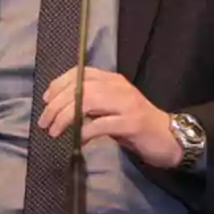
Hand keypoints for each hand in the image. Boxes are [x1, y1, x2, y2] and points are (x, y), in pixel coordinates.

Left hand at [37, 68, 182, 168]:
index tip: (46, 98)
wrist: (168, 138)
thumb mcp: (111, 109)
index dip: (60, 83)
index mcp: (113, 80)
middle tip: (44, 121)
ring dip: (66, 117)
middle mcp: (119, 87)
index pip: (81, 72)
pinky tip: (77, 140)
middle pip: (80, 87)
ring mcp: (126, 104)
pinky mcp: (132, 123)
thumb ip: (90, 104)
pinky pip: (101, 124)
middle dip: (57, 104)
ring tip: (54, 131)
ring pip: (87, 102)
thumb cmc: (135, 125)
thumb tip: (60, 108)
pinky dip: (84, 131)